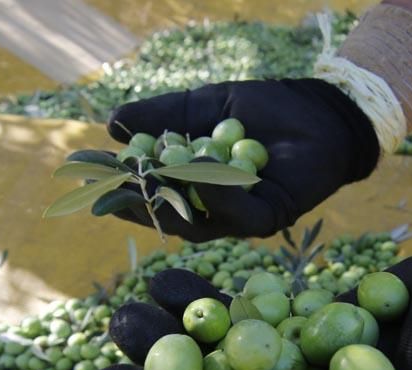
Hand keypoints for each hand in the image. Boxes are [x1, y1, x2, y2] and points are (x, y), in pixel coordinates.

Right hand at [105, 80, 379, 240]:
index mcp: (196, 186)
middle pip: (169, 217)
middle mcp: (215, 209)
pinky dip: (216, 193)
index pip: (154, 193)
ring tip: (149, 176)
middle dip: (138, 205)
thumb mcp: (204, 106)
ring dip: (174, 200)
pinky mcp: (268, 217)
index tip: (93, 175)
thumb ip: (163, 117)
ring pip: (199, 221)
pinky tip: (199, 168)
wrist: (318, 109)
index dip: (123, 187)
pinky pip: (237, 213)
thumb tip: (113, 125)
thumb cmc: (263, 108)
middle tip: (110, 192)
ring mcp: (241, 216)